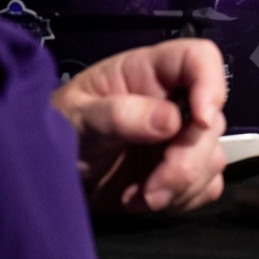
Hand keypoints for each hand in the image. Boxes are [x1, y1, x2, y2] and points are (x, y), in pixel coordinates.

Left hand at [51, 39, 227, 213]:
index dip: (211, 82)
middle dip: (187, 160)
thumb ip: (117, 115)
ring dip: (182, 185)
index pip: (199, 58)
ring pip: (212, 157)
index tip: (200, 121)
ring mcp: (178, 139)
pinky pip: (206, 186)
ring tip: (140, 197)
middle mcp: (171, 101)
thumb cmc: (55, 131)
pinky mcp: (180, 173)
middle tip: (153, 187)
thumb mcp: (76, 117)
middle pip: (212, 120)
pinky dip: (182, 200)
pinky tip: (144, 201)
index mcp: (147, 72)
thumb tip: (169, 120)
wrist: (46, 177)